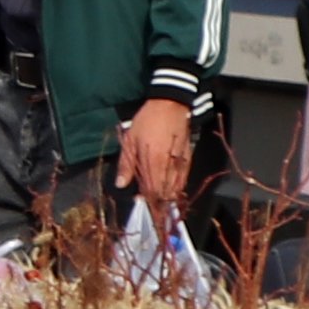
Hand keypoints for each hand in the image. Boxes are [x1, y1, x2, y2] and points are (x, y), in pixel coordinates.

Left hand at [113, 95, 198, 215]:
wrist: (170, 105)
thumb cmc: (147, 121)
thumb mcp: (130, 140)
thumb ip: (126, 164)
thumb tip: (120, 184)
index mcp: (153, 161)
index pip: (152, 189)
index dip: (147, 198)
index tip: (140, 200)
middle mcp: (169, 165)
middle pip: (165, 192)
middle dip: (157, 200)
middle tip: (150, 203)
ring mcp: (181, 162)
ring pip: (176, 188)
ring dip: (167, 196)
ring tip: (160, 200)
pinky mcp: (188, 158)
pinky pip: (184, 178)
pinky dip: (178, 187)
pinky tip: (172, 191)